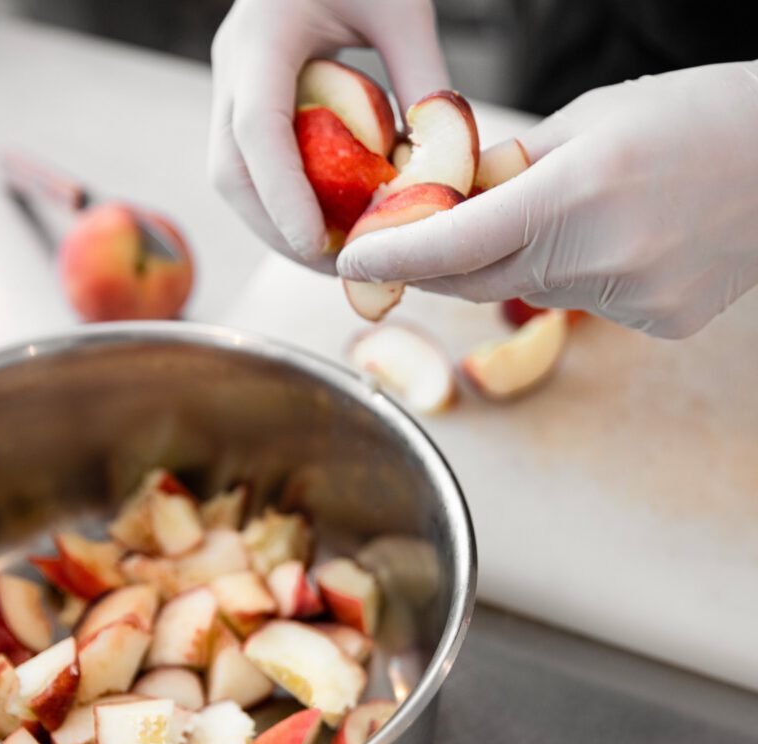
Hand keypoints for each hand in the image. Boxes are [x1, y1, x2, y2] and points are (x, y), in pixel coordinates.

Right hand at [208, 0, 447, 270]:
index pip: (258, 128)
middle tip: (336, 268)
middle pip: (231, 171)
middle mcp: (233, 66)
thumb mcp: (402, 6)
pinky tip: (322, 222)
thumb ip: (421, 80)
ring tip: (333, 256)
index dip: (283, 195)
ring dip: (276, 226)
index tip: (315, 246)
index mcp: (264, 36)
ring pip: (233, 178)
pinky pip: (249, 168)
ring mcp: (231, 86)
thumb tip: (439, 165)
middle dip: (277, 230)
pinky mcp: (243, 102)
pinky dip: (281, 204)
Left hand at [338, 62, 757, 337]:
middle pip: (479, 281)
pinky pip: (582, 303)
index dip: (395, 255)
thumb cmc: (698, 116)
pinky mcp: (657, 321)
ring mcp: (633, 298)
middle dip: (438, 267)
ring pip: (531, 291)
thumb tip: (460, 200)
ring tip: (555, 217)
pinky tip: (612, 239)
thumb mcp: (593, 118)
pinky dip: (573, 274)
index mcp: (578, 190)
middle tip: (408, 248)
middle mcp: (602, 255)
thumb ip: (516, 168)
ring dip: (516, 262)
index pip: (455, 242)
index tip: (352, 262)